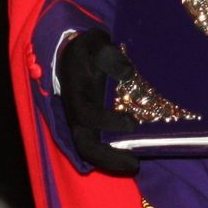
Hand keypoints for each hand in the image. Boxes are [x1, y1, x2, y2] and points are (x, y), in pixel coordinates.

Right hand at [57, 29, 139, 175]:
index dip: (107, 122)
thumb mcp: (94, 43)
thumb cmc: (87, 50)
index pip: (87, 115)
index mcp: (77, 96)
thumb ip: (107, 54)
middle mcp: (78, 115)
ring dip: (112, 161)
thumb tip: (127, 72)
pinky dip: (114, 155)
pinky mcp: (92, 127)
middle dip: (108, 158)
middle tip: (134, 164)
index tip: (131, 122)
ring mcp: (83, 124)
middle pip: (86, 146)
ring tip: (136, 164)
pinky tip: (135, 155)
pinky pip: (99, 147)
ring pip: (91, 151)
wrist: (71, 56)